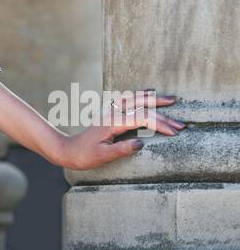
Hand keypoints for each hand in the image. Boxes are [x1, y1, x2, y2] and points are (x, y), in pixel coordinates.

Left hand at [58, 90, 184, 169]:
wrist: (69, 149)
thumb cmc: (86, 155)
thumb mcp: (103, 156)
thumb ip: (121, 149)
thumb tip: (141, 143)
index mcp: (113, 122)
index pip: (142, 118)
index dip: (160, 124)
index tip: (175, 132)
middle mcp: (113, 112)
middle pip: (142, 106)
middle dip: (163, 114)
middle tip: (181, 123)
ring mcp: (111, 110)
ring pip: (135, 98)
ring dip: (154, 99)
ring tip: (172, 99)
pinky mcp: (110, 111)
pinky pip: (128, 98)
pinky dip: (141, 95)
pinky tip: (149, 94)